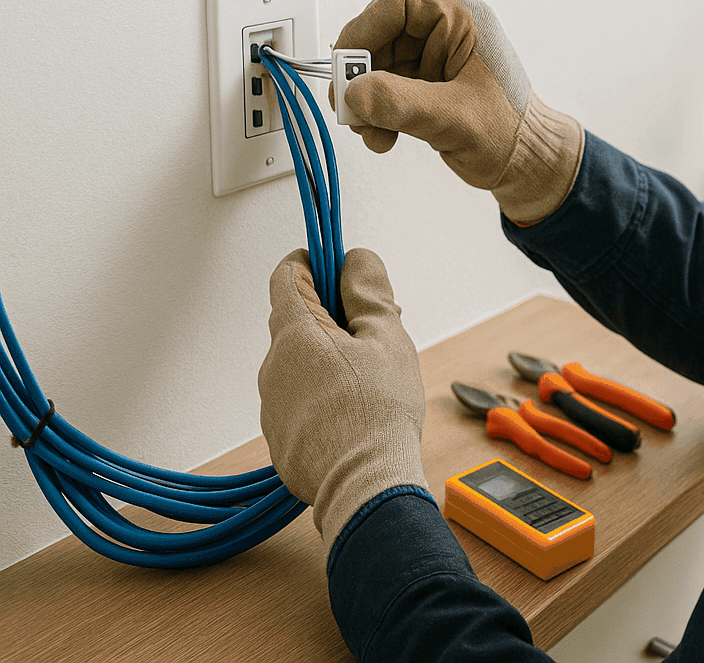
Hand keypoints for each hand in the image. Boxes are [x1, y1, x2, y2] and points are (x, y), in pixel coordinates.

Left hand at [258, 248, 427, 550]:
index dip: (313, 264)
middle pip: (296, 322)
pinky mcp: (280, 439)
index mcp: (295, 335)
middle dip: (332, 318)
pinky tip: (356, 412)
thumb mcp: (388, 337)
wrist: (365, 486)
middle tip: (374, 331)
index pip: (287, 277)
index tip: (337, 268)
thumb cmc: (378, 413)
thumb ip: (368, 291)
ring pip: (298, 364)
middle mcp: (272, 367)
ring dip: (328, 359)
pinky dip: (322, 397)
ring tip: (372, 379)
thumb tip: (355, 259)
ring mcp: (272, 406)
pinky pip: (298, 402)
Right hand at [333, 0, 583, 225]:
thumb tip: (354, 93)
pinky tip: (383, 137)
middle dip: (361, 74)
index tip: (346, 65)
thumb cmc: (512, 134)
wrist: (527, 165)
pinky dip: (376, 112)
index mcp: (464, 21)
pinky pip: (385, 89)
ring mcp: (434, 60)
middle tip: (349, 106)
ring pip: (378, 66)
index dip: (365, 30)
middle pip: (381, 37)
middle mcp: (447, 34)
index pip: (400, 5)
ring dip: (365, 100)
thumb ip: (403, 103)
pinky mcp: (425, 86)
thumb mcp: (454, 117)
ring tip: (372, 132)